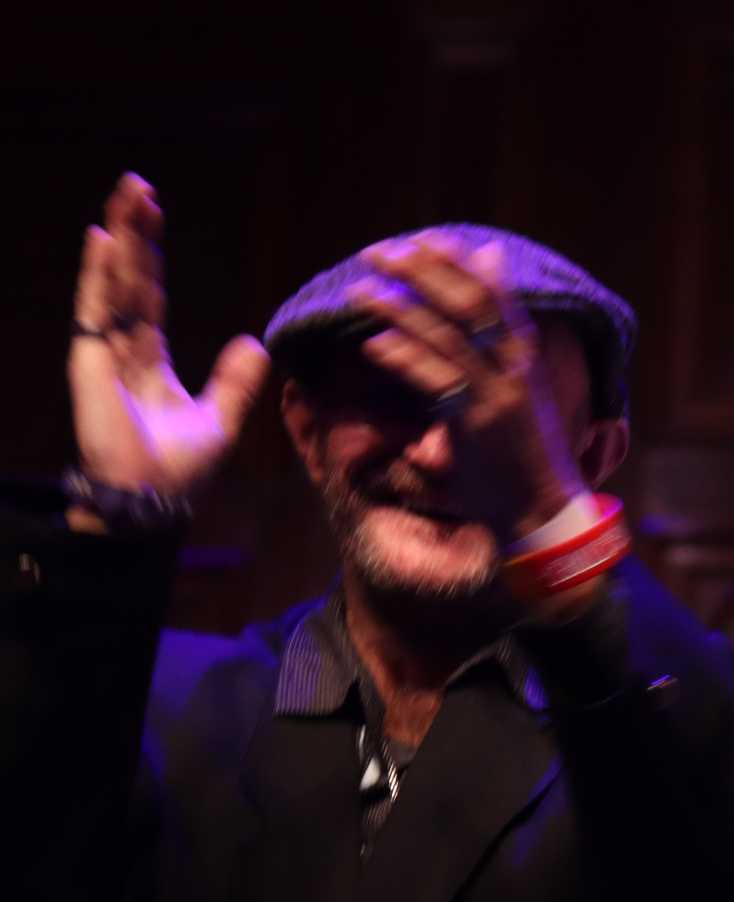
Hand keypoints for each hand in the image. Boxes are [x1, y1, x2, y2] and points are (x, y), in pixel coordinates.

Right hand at [68, 174, 268, 514]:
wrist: (151, 499)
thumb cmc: (178, 469)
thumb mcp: (220, 418)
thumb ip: (235, 381)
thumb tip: (256, 343)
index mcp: (150, 358)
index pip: (148, 293)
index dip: (149, 254)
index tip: (153, 212)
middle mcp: (123, 346)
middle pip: (128, 276)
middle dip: (134, 231)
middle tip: (137, 184)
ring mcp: (105, 350)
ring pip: (114, 281)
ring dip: (120, 237)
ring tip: (126, 194)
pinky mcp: (92, 361)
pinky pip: (96, 309)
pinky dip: (99, 273)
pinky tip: (103, 237)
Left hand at [352, 234, 588, 542]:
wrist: (543, 512)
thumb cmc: (523, 454)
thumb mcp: (519, 396)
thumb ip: (501, 352)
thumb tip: (486, 325)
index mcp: (526, 361)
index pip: (495, 296)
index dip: (459, 264)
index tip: (425, 239)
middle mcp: (515, 372)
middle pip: (469, 305)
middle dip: (424, 273)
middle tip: (383, 252)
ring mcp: (497, 396)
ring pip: (447, 338)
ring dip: (400, 309)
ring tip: (362, 289)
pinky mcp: (476, 425)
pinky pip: (436, 381)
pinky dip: (404, 358)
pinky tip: (374, 343)